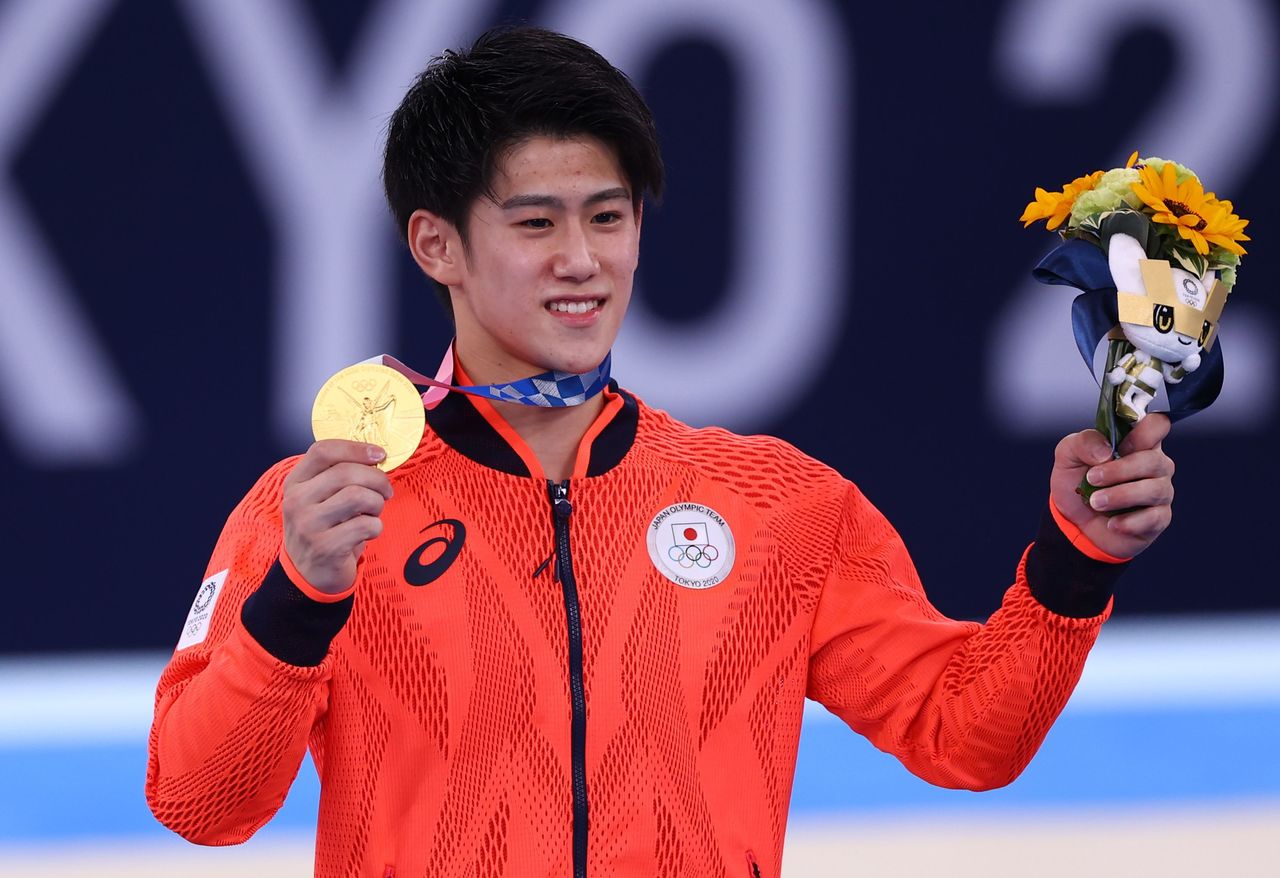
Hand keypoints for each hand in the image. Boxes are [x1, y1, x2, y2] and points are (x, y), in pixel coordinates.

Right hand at [281, 440, 392, 593]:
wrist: (308, 574)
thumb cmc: (323, 529)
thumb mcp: (319, 498)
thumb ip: (338, 476)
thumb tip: (376, 457)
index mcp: (295, 482)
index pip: (322, 451)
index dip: (356, 448)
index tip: (379, 454)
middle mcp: (297, 501)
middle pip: (346, 472)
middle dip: (377, 479)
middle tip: (386, 491)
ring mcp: (308, 525)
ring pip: (358, 496)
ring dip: (377, 503)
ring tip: (374, 513)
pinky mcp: (325, 547)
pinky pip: (365, 525)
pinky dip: (376, 527)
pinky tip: (368, 533)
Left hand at [1049, 414, 1173, 558]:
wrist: (1073, 520)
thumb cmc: (1078, 482)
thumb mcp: (1068, 456)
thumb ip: (1082, 442)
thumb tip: (1105, 450)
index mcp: (1137, 442)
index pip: (1158, 425)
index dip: (1143, 431)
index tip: (1119, 446)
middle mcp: (1154, 464)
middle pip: (1153, 460)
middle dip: (1119, 471)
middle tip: (1092, 478)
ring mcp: (1159, 491)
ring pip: (1154, 489)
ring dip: (1120, 496)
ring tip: (1095, 502)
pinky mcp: (1158, 518)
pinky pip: (1153, 518)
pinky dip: (1129, 522)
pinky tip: (1111, 523)